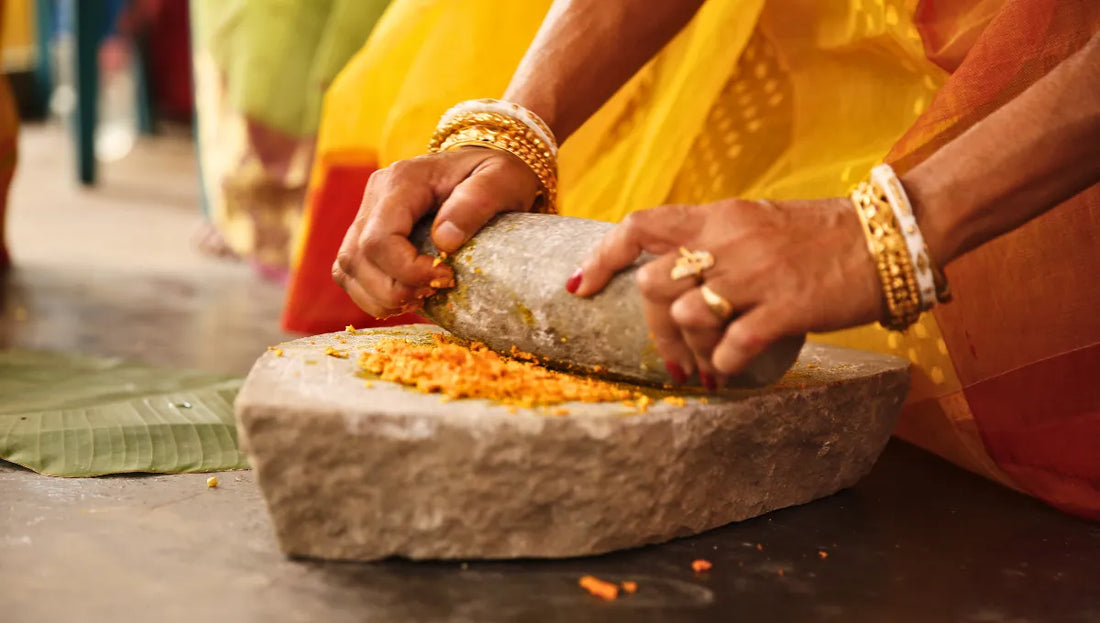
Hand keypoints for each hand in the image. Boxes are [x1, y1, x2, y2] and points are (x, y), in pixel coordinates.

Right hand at [332, 147, 539, 317]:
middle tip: (435, 292)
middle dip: (394, 289)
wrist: (487, 169)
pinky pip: (351, 272)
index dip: (407, 271)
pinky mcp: (366, 232)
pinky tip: (406, 296)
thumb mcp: (501, 179)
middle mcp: (375, 194)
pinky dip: (374, 295)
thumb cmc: (497, 174)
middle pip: (357, 257)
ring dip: (380, 297)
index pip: (379, 238)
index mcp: (403, 180)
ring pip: (347, 268)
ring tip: (420, 298)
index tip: (447, 278)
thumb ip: (476, 203)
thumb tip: (444, 241)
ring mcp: (367, 213)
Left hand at [569, 198, 882, 385]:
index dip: (602, 257)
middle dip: (653, 328)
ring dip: (690, 348)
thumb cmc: (822, 234)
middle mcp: (728, 241)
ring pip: (687, 316)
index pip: (639, 226)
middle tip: (672, 358)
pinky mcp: (787, 307)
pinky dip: (724, 364)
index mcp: (717, 216)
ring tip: (708, 364)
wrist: (888, 235)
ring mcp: (756, 274)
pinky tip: (733, 369)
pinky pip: (733, 344)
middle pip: (653, 285)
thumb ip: (714, 241)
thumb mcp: (756, 222)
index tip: (582, 287)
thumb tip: (672, 274)